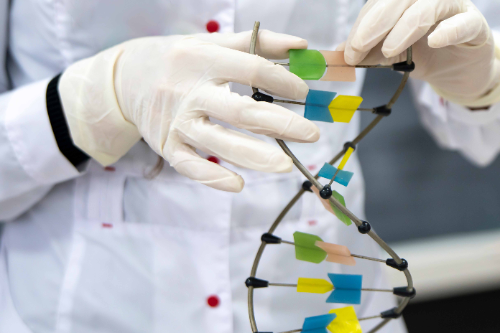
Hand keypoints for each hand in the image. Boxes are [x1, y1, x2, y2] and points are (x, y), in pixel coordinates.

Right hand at [59, 31, 319, 191]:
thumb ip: (257, 43)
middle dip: (280, 125)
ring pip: (218, 142)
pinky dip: (213, 177)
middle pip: (240, 111)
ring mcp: (177, 122)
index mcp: (203, 59)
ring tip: (286, 166)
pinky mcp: (166, 145)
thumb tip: (302, 45)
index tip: (304, 93)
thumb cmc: (178, 59)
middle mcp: (189, 91)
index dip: (282, 82)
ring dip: (255, 156)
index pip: (251, 70)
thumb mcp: (212, 42)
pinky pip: (190, 166)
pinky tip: (239, 184)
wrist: (124, 78)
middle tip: (311, 135)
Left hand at [341, 0, 499, 105]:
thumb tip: (339, 53)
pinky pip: (464, 22)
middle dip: (375, 23)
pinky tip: (432, 42)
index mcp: (404, 1)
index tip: (349, 52)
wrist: (455, 69)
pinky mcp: (474, 25)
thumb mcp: (389, 53)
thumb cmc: (421, 54)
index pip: (378, 5)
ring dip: (405, 27)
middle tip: (360, 48)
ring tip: (389, 51)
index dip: (360, 26)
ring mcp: (454, 7)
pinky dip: (448, 31)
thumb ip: (367, 51)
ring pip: (429, 5)